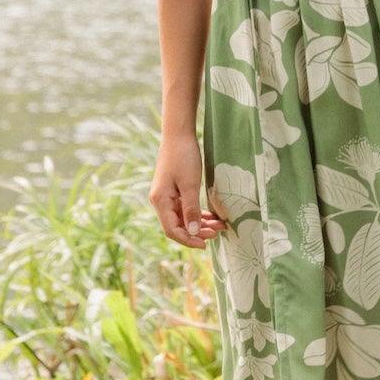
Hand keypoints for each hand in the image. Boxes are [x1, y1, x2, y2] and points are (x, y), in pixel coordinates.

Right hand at [149, 132, 224, 248]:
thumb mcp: (190, 184)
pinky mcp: (174, 190)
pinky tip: (211, 217)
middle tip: (218, 233)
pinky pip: (185, 208)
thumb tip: (194, 232)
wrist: (179, 135)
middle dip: (197, 232)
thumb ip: (191, 210)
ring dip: (200, 223)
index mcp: (160, 201)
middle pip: (178, 226)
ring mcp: (166, 196)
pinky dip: (198, 214)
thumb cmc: (184, 157)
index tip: (206, 244)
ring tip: (219, 225)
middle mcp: (160, 201)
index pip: (172, 230)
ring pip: (183, 218)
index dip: (188, 240)